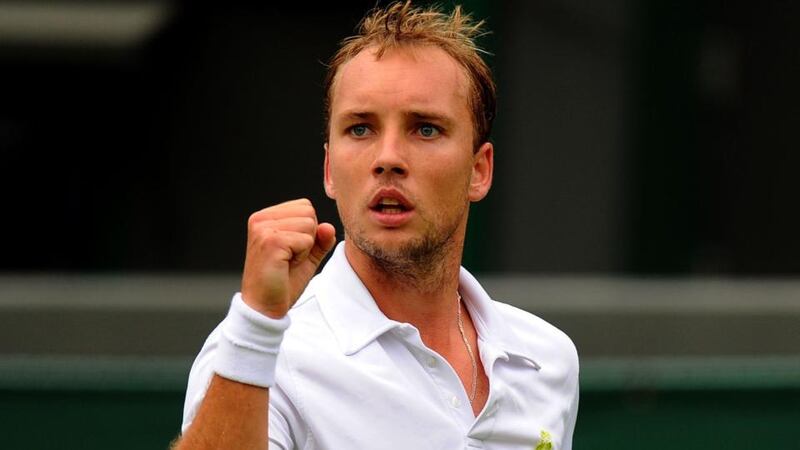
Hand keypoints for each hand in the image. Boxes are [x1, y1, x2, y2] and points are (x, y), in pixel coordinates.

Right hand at [240, 199, 336, 318]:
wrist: (265, 307)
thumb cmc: (283, 281)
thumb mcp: (307, 256)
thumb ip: (320, 239)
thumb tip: (328, 227)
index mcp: (266, 217)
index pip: (305, 206)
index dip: (308, 231)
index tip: (290, 250)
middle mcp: (261, 219)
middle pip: (309, 212)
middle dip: (308, 237)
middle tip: (289, 258)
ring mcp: (264, 229)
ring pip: (309, 224)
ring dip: (305, 248)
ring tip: (287, 261)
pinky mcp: (271, 241)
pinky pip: (307, 240)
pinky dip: (303, 256)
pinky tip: (286, 266)